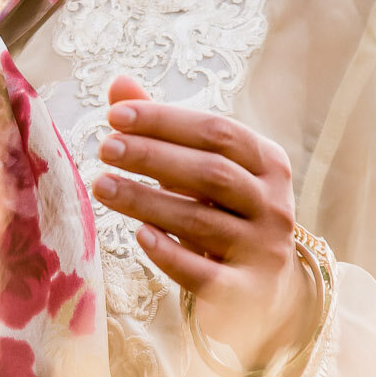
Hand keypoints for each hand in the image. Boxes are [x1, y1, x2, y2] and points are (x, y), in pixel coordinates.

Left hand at [92, 76, 313, 372]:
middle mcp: (273, 203)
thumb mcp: (202, 169)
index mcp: (267, 163)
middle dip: (153, 156)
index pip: (217, 131)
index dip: (165, 121)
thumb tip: (119, 84)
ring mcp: (263, 249)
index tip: (115, 116)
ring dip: (146, 201)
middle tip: (104, 148)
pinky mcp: (246, 292)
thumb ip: (164, 130)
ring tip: (102, 186)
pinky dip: (170, 253)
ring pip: (201, 220)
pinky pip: (204, 272)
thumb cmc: (224, 215)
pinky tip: (138, 235)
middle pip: (211, 171)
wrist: (266, 291)